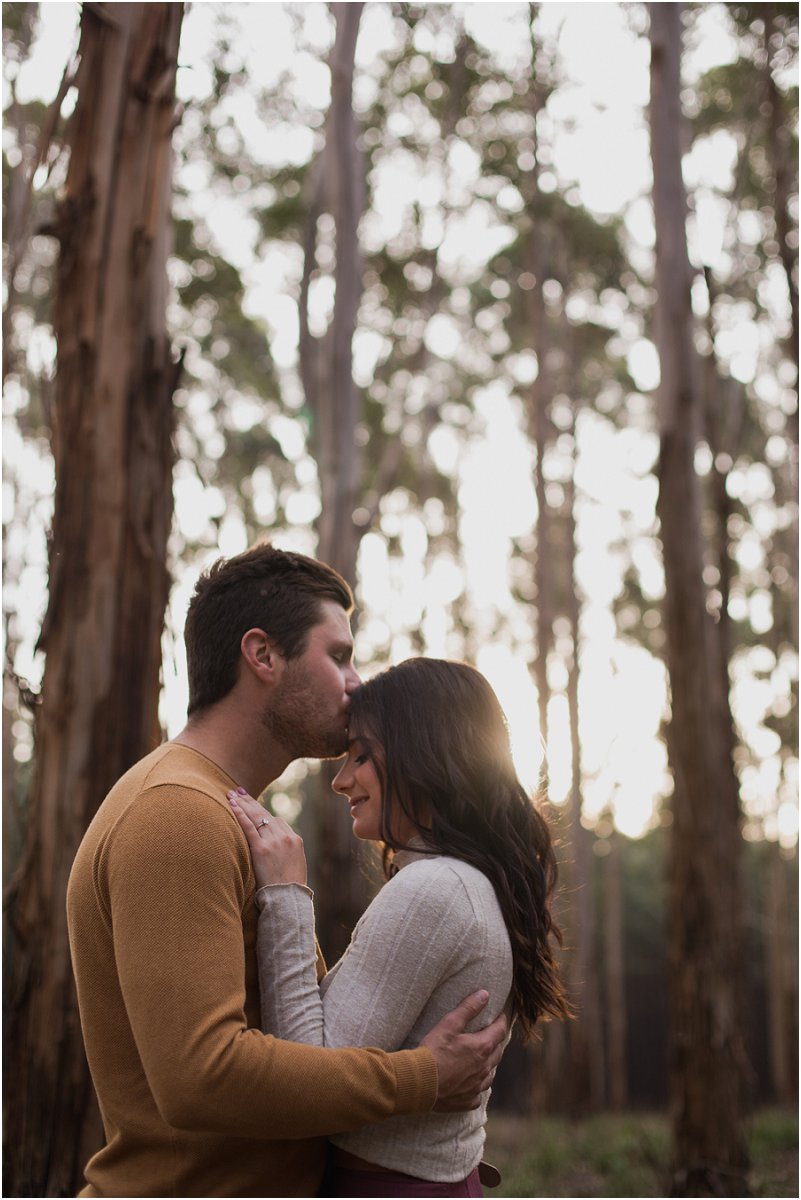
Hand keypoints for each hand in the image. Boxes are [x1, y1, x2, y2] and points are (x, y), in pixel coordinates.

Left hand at [227, 788, 307, 888]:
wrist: (288, 900)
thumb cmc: (289, 890)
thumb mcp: (294, 866)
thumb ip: (285, 853)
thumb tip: (273, 851)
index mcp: (295, 839)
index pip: (276, 820)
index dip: (262, 812)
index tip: (253, 805)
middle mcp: (285, 836)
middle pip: (265, 814)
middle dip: (250, 801)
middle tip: (239, 791)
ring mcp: (274, 842)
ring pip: (256, 817)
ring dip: (242, 804)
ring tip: (231, 794)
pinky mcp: (262, 849)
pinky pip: (249, 827)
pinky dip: (240, 814)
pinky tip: (232, 805)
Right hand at [421, 991, 507, 1111]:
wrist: (419, 1083)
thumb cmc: (433, 1051)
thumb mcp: (449, 1024)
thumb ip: (468, 1008)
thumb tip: (485, 994)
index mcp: (482, 1047)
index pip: (499, 1031)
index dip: (501, 1021)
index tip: (500, 1016)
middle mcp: (484, 1068)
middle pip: (498, 1052)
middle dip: (496, 1042)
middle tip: (490, 1035)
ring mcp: (477, 1086)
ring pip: (490, 1074)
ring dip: (489, 1064)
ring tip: (482, 1058)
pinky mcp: (467, 1101)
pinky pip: (478, 1094)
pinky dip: (477, 1086)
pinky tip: (471, 1083)